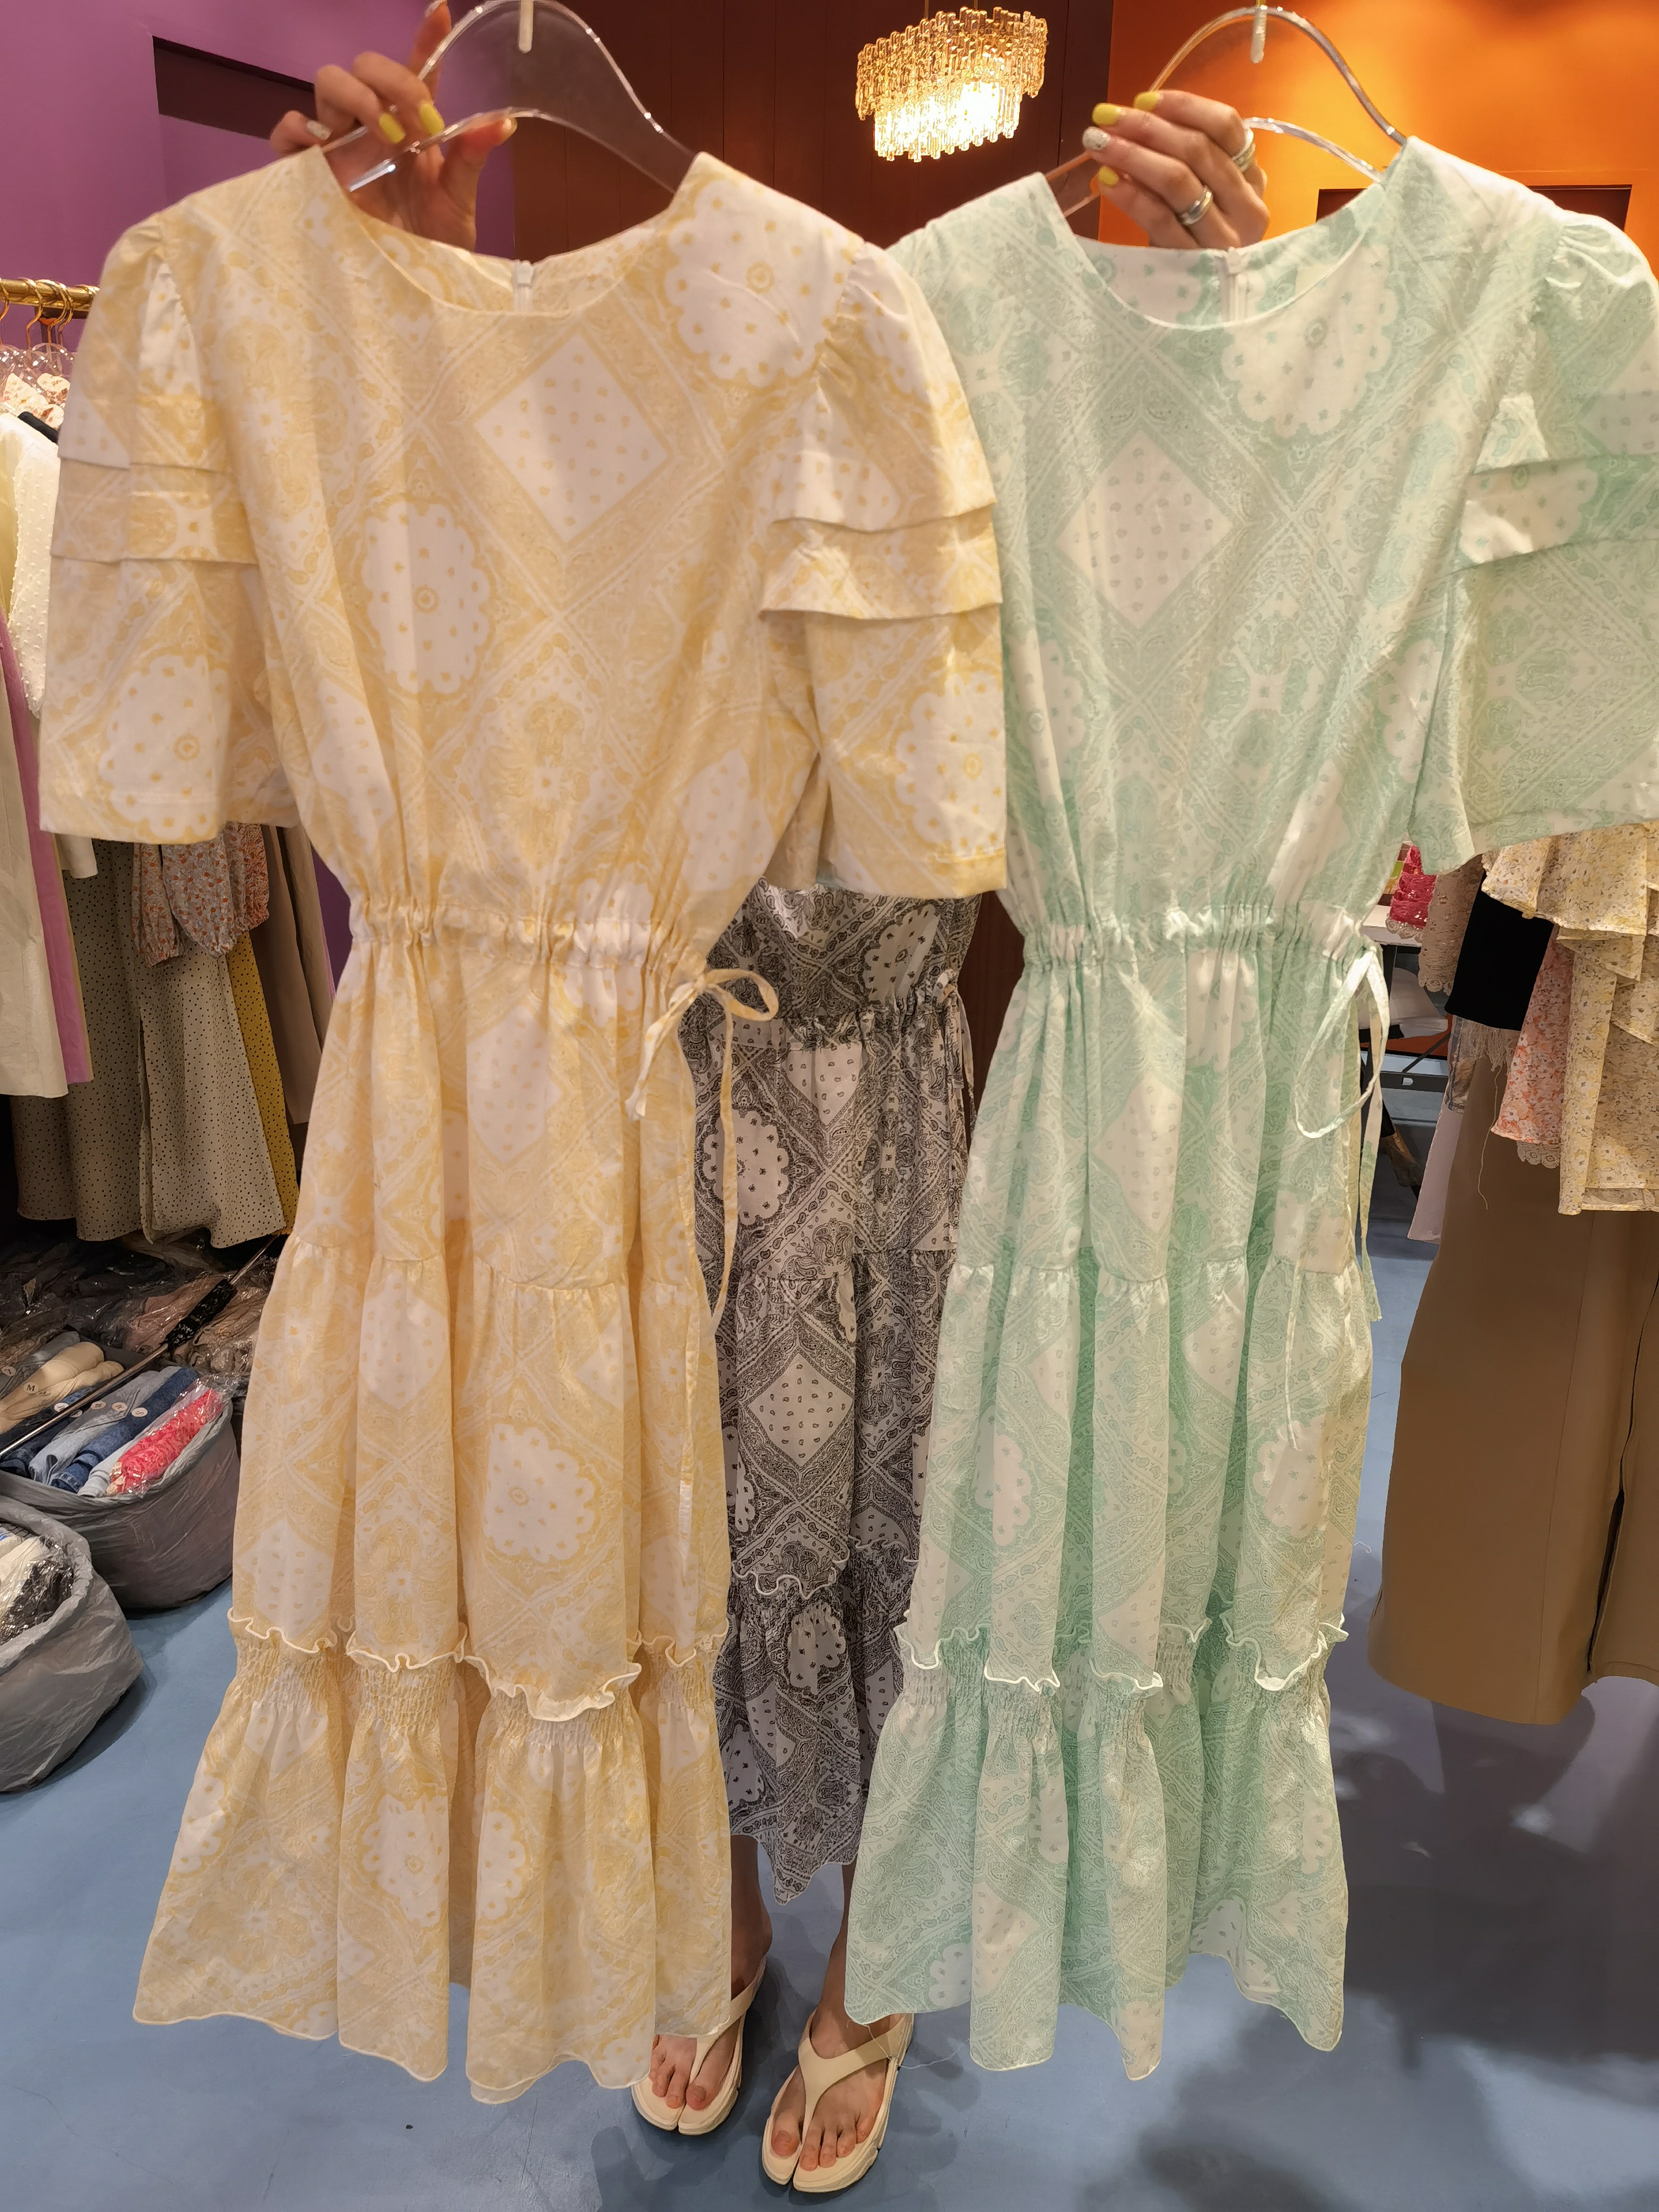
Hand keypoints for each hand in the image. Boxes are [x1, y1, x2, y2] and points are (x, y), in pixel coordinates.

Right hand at [269, 3, 513, 246]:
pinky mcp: (312, 173)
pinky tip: (323, 143)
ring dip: (354, 97)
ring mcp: (339, 145)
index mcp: (409, 125)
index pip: (415, 71)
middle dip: (388, 79)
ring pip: (327, 84)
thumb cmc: (434, 240)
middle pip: (362, 66)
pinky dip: (297, 129)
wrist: (411, 284)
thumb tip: (503, 122)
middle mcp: (371, 125)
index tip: (441, 10)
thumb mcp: (458, 200)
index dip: (425, 37)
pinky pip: (287, 134)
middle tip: (416, 120)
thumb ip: (471, 158)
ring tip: (383, 135)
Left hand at [1087, 89, 1268, 250]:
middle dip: (1147, 127)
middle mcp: (1247, 207)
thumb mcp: (1205, 197)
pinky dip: (1131, 195)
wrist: (1206, 310)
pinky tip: (1106, 179)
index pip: (1226, 127)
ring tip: (1098, 142)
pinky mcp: (1195, 265)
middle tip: (1105, 117)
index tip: (1143, 100)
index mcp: (1253, 180)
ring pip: (1178, 181)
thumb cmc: (1199, 242)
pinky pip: (1160, 219)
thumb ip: (1188, 159)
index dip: (1184, 106)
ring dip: (1132, 155)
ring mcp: (1224, 239)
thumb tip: (1138, 117)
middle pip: (1197, 149)